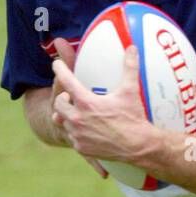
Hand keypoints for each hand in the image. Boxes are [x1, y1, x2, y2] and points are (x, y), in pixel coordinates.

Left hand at [52, 44, 152, 174]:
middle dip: (63, 99)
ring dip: (69, 115)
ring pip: (64, 121)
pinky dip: (77, 132)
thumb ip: (129, 67)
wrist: (139, 147)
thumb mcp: (130, 91)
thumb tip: (132, 48)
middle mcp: (78, 119)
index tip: (56, 64)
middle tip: (71, 97)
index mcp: (87, 103)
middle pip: (58, 104)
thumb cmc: (133, 118)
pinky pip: (72, 137)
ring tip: (80, 114)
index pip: (66, 81)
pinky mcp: (82, 148)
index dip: (60, 69)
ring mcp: (78, 135)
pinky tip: (87, 130)